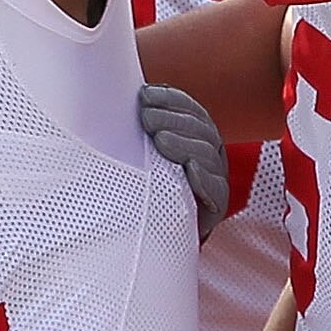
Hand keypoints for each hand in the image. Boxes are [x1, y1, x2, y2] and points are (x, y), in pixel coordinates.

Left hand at [137, 84, 227, 237]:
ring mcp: (215, 178)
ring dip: (184, 144)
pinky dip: (203, 178)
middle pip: (200, 127)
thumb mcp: (140, 154)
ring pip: (207, 154)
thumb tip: (114, 97)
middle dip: (173, 118)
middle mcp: (210, 153)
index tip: (145, 94)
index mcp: (195, 134)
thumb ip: (137, 129)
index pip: (189, 108)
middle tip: (146, 117)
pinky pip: (216, 189)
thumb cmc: (144, 188)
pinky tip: (190, 169)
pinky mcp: (216, 205)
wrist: (156, 236)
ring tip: (160, 139)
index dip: (170, 98)